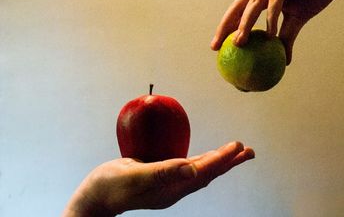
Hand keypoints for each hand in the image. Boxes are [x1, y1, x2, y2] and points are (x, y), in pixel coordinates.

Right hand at [62, 141, 254, 216]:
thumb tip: (191, 169)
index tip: (237, 146)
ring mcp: (168, 184)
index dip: (222, 159)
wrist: (95, 198)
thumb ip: (163, 172)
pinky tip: (203, 156)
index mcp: (171, 188)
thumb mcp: (135, 177)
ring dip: (218, 161)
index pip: (203, 171)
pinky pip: (187, 167)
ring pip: (200, 170)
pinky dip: (200, 160)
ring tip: (234, 152)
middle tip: (248, 151)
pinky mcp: (161, 178)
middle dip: (229, 162)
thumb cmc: (110, 186)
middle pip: (208, 173)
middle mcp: (174, 188)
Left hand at [211, 0, 343, 63]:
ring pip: (253, 4)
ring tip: (239, 43)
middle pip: (236, 7)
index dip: (226, 30)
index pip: (238, 13)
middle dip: (225, 27)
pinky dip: (272, 17)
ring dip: (245, 24)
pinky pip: (276, 0)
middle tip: (216, 47)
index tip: (216, 49)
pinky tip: (270, 34)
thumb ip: (286, 38)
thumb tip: (284, 63)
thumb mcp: (297, 20)